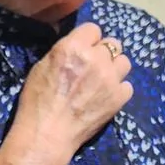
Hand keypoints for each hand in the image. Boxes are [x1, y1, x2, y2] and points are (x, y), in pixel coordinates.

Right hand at [14, 21, 132, 161]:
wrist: (47, 135)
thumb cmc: (37, 102)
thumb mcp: (42, 67)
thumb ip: (64, 52)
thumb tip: (76, 47)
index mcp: (74, 47)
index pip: (93, 29)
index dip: (88, 40)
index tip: (83, 51)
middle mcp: (96, 59)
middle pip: (112, 44)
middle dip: (103, 54)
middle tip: (93, 68)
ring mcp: (110, 79)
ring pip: (124, 62)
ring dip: (115, 69)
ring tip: (103, 82)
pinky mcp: (118, 98)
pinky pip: (127, 86)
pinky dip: (119, 91)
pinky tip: (107, 98)